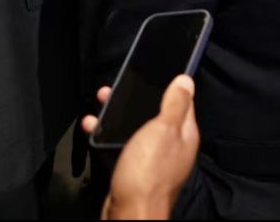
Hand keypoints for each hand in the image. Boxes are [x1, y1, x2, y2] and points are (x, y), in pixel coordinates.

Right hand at [80, 76, 199, 220]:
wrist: (129, 213)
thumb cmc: (149, 175)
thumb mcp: (164, 129)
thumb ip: (175, 104)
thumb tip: (186, 80)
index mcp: (184, 134)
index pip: (182, 101)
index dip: (169, 84)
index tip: (155, 72)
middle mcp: (170, 146)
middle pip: (154, 113)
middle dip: (136, 98)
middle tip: (118, 87)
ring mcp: (152, 158)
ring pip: (134, 128)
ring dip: (117, 115)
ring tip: (101, 102)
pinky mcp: (133, 170)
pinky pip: (120, 145)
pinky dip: (107, 135)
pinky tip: (94, 128)